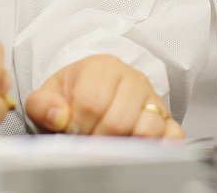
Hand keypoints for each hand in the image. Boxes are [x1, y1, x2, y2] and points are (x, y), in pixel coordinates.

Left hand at [25, 54, 183, 138]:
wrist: (93, 88)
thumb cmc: (74, 93)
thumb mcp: (50, 94)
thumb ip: (43, 105)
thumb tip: (60, 117)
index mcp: (104, 68)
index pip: (92, 101)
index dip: (77, 124)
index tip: (71, 131)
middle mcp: (133, 80)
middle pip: (119, 120)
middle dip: (98, 138)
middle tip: (88, 141)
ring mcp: (152, 99)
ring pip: (148, 127)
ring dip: (126, 145)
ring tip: (110, 145)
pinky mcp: (167, 119)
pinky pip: (173, 135)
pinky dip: (161, 147)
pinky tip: (139, 149)